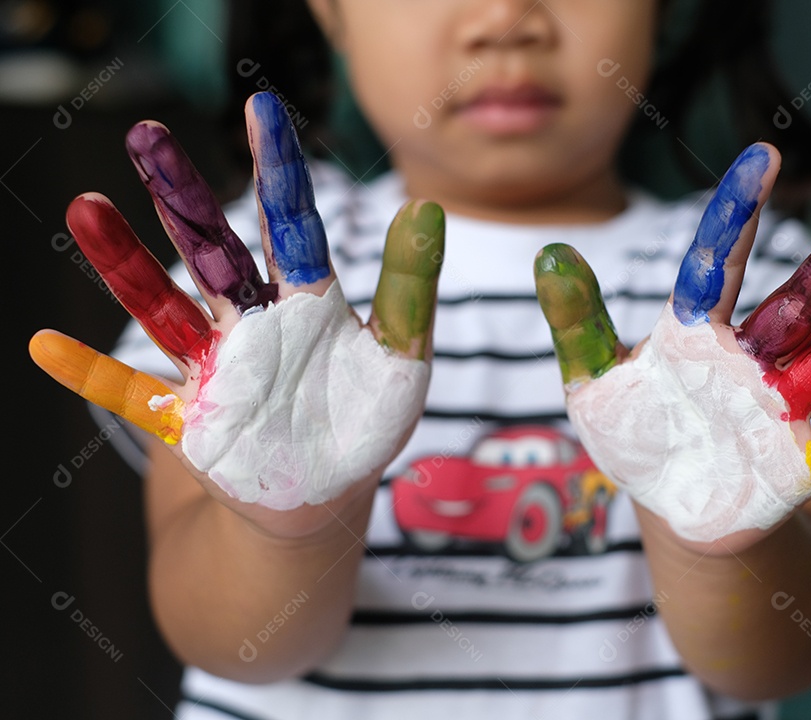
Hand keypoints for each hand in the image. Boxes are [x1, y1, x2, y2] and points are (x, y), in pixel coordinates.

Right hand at [30, 92, 443, 534]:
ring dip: (126, 265)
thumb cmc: (366, 420)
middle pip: (212, 252)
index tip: (261, 108)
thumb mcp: (403, 358)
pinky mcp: (192, 420)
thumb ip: (411, 290)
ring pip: (164, 309)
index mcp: (307, 302)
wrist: (327, 493)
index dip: (278, 170)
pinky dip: (93, 376)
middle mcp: (254, 324)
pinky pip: (134, 396)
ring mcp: (217, 369)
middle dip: (183, 197)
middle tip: (147, 134)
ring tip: (87, 209)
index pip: (290, 224)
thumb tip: (425, 207)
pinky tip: (45, 346)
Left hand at [534, 143, 810, 547]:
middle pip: (796, 303)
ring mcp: (777, 408)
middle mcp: (746, 360)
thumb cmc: (634, 433)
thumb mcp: (590, 380)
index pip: (714, 266)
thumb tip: (551, 252)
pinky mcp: (795, 462)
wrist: (674, 504)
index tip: (762, 157)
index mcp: (693, 334)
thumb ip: (576, 321)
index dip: (735, 215)